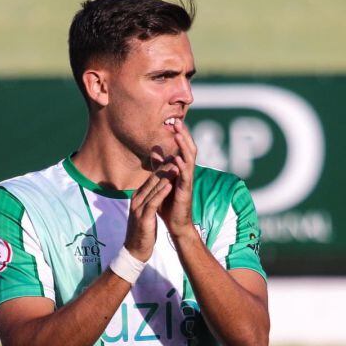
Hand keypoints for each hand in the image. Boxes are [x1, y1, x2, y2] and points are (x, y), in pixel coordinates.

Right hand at [123, 160, 174, 261]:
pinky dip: (162, 193)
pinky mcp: (143, 217)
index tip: (172, 157)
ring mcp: (138, 208)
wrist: (135, 250)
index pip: (150, 179)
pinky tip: (170, 185)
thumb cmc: (143, 231)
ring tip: (176, 166)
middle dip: (164, 168)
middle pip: (151, 180)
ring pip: (153, 189)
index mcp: (137, 197)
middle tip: (175, 156)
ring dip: (165, 177)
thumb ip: (150, 199)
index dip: (162, 168)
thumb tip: (157, 188)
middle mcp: (136, 199)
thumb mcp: (146, 211)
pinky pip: (153, 202)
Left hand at [158, 118, 195, 236]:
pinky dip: (181, 166)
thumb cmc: (170, 204)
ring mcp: (187, 181)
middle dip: (184, 135)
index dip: (180, 135)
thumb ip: (161, 168)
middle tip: (177, 121)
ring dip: (183, 146)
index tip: (173, 122)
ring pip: (189, 159)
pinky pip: (185, 176)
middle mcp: (187, 173)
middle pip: (189, 149)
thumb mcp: (163, 181)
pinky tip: (176, 158)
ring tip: (177, 134)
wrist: (176, 224)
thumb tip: (156, 152)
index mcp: (182, 170)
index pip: (183, 148)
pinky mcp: (185, 190)